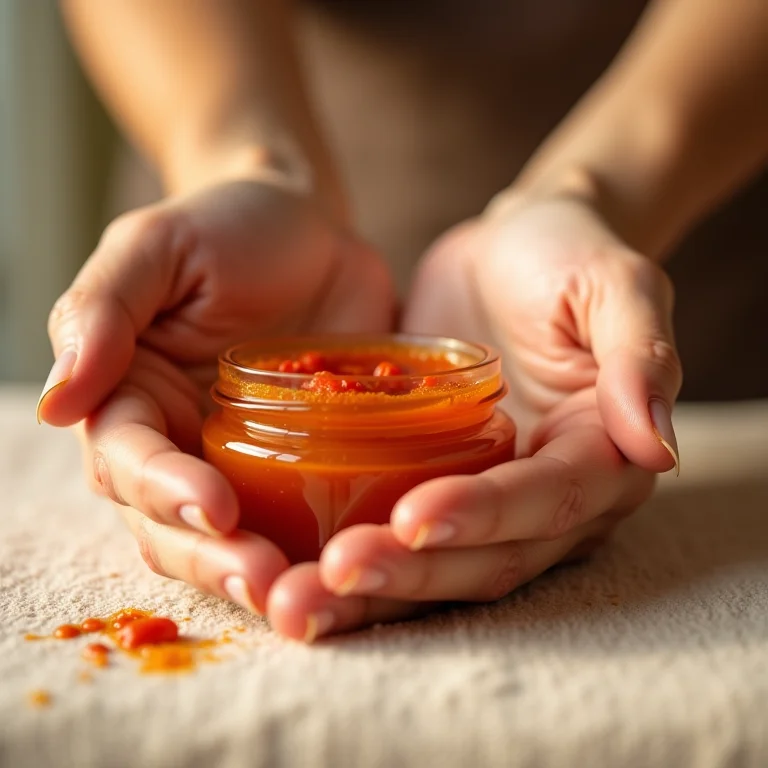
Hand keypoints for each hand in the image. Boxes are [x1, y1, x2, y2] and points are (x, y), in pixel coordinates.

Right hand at [40, 178, 394, 612]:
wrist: (309, 229)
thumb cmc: (226, 227)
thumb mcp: (157, 248)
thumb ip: (103, 311)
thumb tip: (58, 401)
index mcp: (132, 399)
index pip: (130, 462)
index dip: (166, 493)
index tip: (217, 510)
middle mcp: (182, 444)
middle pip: (177, 527)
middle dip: (216, 560)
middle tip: (269, 584)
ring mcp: (248, 462)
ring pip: (239, 539)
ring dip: (265, 574)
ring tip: (308, 598)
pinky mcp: (310, 463)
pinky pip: (313, 514)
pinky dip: (327, 545)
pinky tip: (360, 563)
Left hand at [267, 193, 680, 640]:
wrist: (512, 246)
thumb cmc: (567, 255)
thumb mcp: (613, 284)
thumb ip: (639, 356)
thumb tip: (656, 448)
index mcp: (600, 457)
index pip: (544, 502)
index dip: (482, 516)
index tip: (413, 519)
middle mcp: (548, 498)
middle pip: (485, 559)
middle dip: (409, 576)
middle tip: (328, 581)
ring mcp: (487, 496)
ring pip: (435, 566)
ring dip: (370, 591)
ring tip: (294, 601)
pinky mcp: (434, 481)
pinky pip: (395, 532)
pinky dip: (349, 551)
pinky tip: (290, 567)